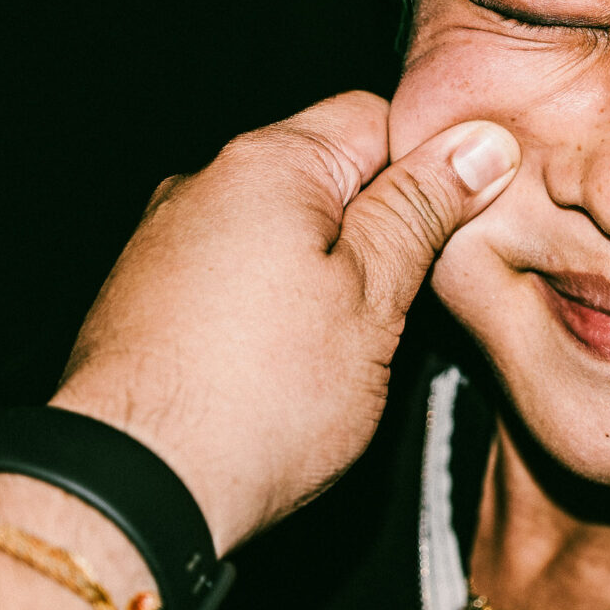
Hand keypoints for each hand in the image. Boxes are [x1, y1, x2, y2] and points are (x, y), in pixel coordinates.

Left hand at [49, 91, 517, 552]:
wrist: (128, 492)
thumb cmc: (258, 398)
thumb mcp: (374, 295)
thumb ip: (423, 209)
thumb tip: (481, 142)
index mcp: (270, 163)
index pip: (377, 117)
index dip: (431, 167)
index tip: (458, 223)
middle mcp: (206, 183)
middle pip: (326, 174)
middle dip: (377, 228)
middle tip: (403, 302)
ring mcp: (166, 240)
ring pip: (279, 228)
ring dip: (323, 270)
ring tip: (341, 346)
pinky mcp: (145, 296)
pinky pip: (233, 272)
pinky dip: (269, 303)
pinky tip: (281, 365)